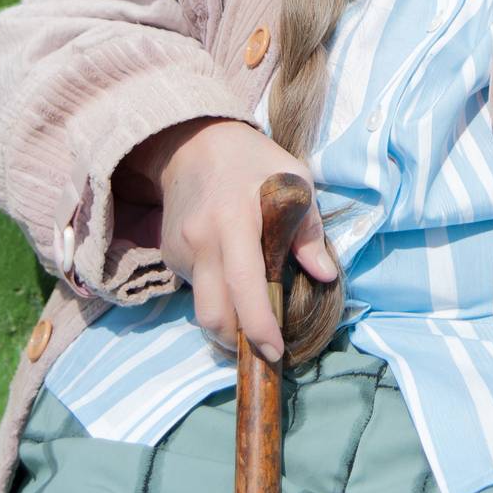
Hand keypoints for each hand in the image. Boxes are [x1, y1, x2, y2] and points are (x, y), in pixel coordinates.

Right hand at [114, 117, 337, 362]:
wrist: (194, 141)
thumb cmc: (254, 161)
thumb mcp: (294, 179)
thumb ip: (308, 230)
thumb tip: (324, 275)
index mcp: (235, 219)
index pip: (245, 285)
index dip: (260, 325)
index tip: (276, 351)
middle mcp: (201, 239)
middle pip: (214, 313)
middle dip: (239, 341)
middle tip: (264, 348)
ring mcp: (180, 249)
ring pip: (201, 308)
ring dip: (226, 324)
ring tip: (251, 320)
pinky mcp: (169, 254)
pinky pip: (193, 290)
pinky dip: (215, 297)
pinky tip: (231, 281)